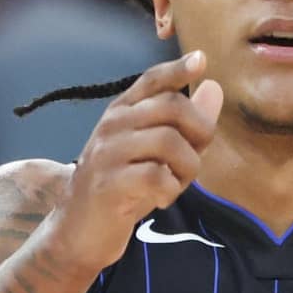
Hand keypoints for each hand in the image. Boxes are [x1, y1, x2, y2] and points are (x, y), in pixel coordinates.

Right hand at [42, 53, 224, 274]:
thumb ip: (185, 125)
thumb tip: (214, 88)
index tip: (201, 61)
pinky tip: (161, 200)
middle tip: (192, 161)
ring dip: (186, 168)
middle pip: (172, 106)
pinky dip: (170, 191)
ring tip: (175, 185)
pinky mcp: (108, 184)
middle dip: (199, 133)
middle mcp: (113, 125)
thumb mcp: (155, 154)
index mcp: (122, 112)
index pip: (153, 80)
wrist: (77, 232)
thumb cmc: (121, 190)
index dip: (179, 69)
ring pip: (169, 141)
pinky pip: (157, 176)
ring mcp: (108, 152)